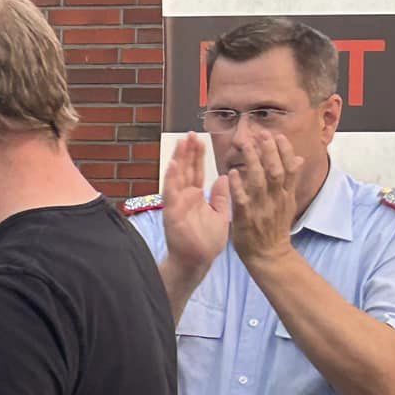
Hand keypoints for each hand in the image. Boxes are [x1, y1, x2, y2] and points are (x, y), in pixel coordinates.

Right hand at [161, 133, 228, 273]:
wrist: (198, 260)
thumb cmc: (207, 241)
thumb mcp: (219, 214)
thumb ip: (220, 196)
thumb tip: (223, 177)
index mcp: (196, 197)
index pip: (196, 171)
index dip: (197, 155)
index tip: (199, 138)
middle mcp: (184, 197)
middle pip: (186, 170)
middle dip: (188, 151)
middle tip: (190, 133)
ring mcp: (177, 204)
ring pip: (177, 177)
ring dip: (178, 159)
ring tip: (181, 142)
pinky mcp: (172, 212)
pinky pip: (171, 193)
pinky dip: (172, 178)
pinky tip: (174, 164)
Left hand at [225, 129, 302, 266]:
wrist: (269, 255)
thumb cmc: (275, 227)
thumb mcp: (288, 203)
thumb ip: (290, 180)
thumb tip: (299, 158)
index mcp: (286, 195)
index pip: (289, 168)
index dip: (284, 151)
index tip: (277, 135)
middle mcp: (276, 199)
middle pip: (275, 171)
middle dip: (269, 151)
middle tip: (261, 133)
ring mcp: (262, 209)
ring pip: (260, 181)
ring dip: (253, 161)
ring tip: (246, 144)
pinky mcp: (247, 219)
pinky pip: (243, 200)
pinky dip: (238, 186)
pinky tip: (233, 173)